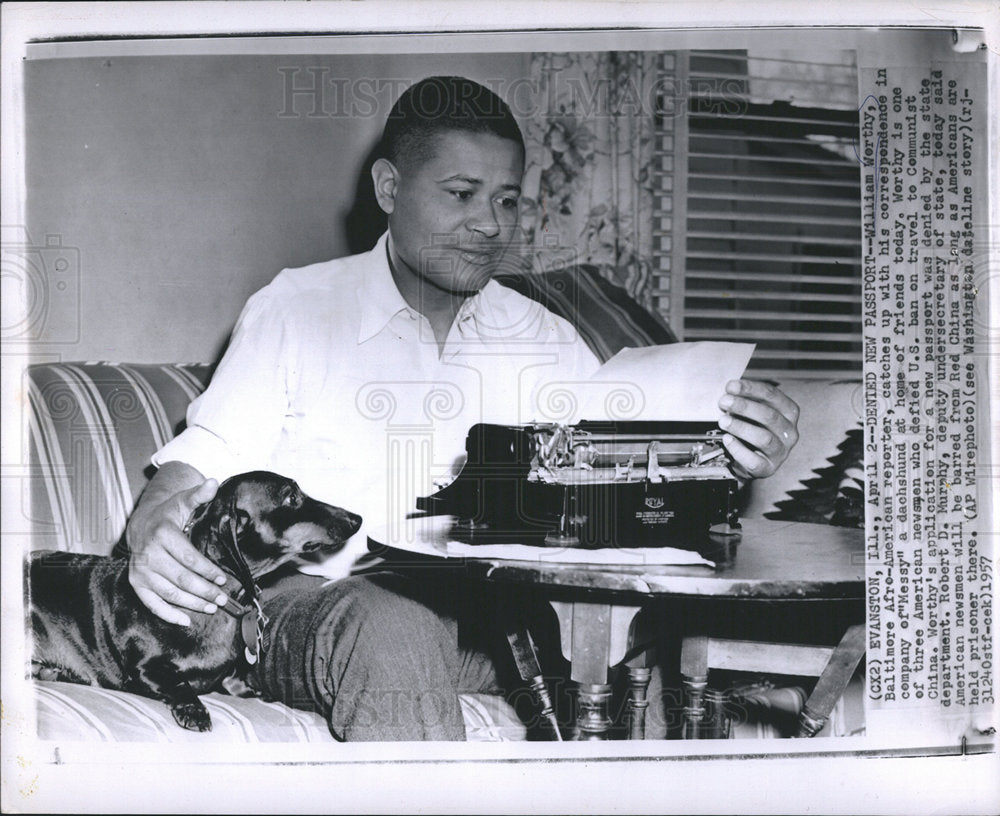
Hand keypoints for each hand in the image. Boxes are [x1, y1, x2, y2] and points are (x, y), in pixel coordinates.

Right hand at [127, 479, 227, 625]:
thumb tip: (213, 482)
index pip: (189, 558)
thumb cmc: (168, 515)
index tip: (224, 578)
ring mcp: (141, 572)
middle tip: (223, 598)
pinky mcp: (137, 584)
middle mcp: (148, 555)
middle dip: (204, 591)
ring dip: (192, 604)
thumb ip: (199, 495)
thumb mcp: (183, 501)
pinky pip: (152, 604)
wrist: (141, 525)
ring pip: (169, 593)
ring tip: (212, 607)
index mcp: (162, 534)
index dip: (207, 570)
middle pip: (181, 579)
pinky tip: (186, 620)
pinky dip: (169, 614)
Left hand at [717, 379, 799, 479]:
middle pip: (769, 416)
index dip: (751, 389)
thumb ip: (747, 399)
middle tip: (724, 402)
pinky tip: (727, 439)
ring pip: (764, 438)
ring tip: (723, 421)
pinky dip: (738, 449)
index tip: (731, 386)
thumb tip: (730, 389)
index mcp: (789, 413)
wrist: (751, 459)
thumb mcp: (753, 411)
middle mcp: (789, 432)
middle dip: (744, 407)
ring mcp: (780, 452)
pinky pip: (754, 461)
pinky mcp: (768, 468)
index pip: (773, 396)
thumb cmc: (753, 429)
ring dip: (741, 427)